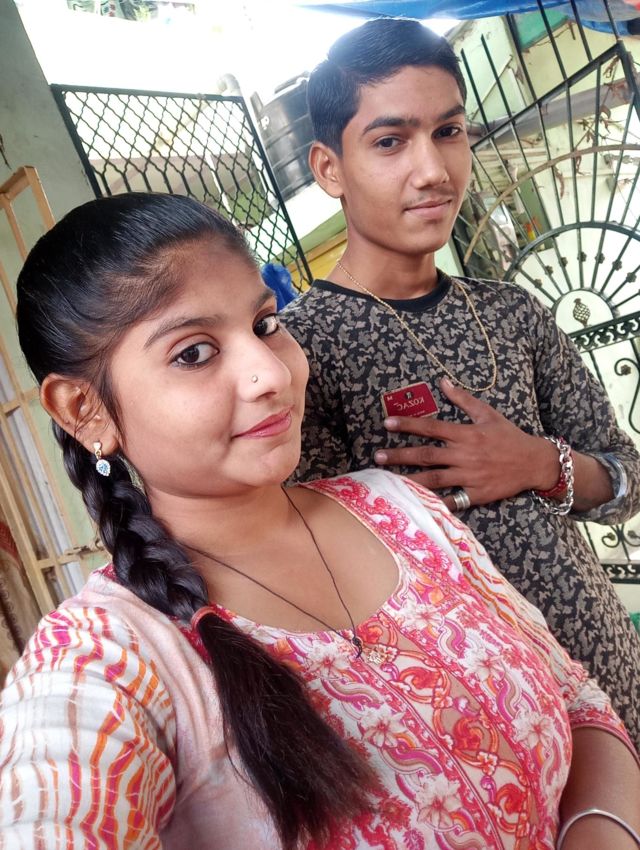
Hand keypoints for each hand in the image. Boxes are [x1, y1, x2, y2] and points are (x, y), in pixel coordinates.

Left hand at [374, 377, 557, 509]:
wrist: (534, 462)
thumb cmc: (509, 436)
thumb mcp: (487, 414)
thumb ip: (463, 399)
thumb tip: (443, 382)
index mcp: (466, 434)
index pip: (431, 427)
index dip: (408, 425)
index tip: (387, 423)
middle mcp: (465, 455)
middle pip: (426, 455)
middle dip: (400, 455)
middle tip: (378, 457)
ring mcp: (469, 476)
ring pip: (433, 479)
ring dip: (409, 478)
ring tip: (388, 480)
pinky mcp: (476, 494)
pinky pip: (451, 499)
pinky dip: (433, 501)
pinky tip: (415, 503)